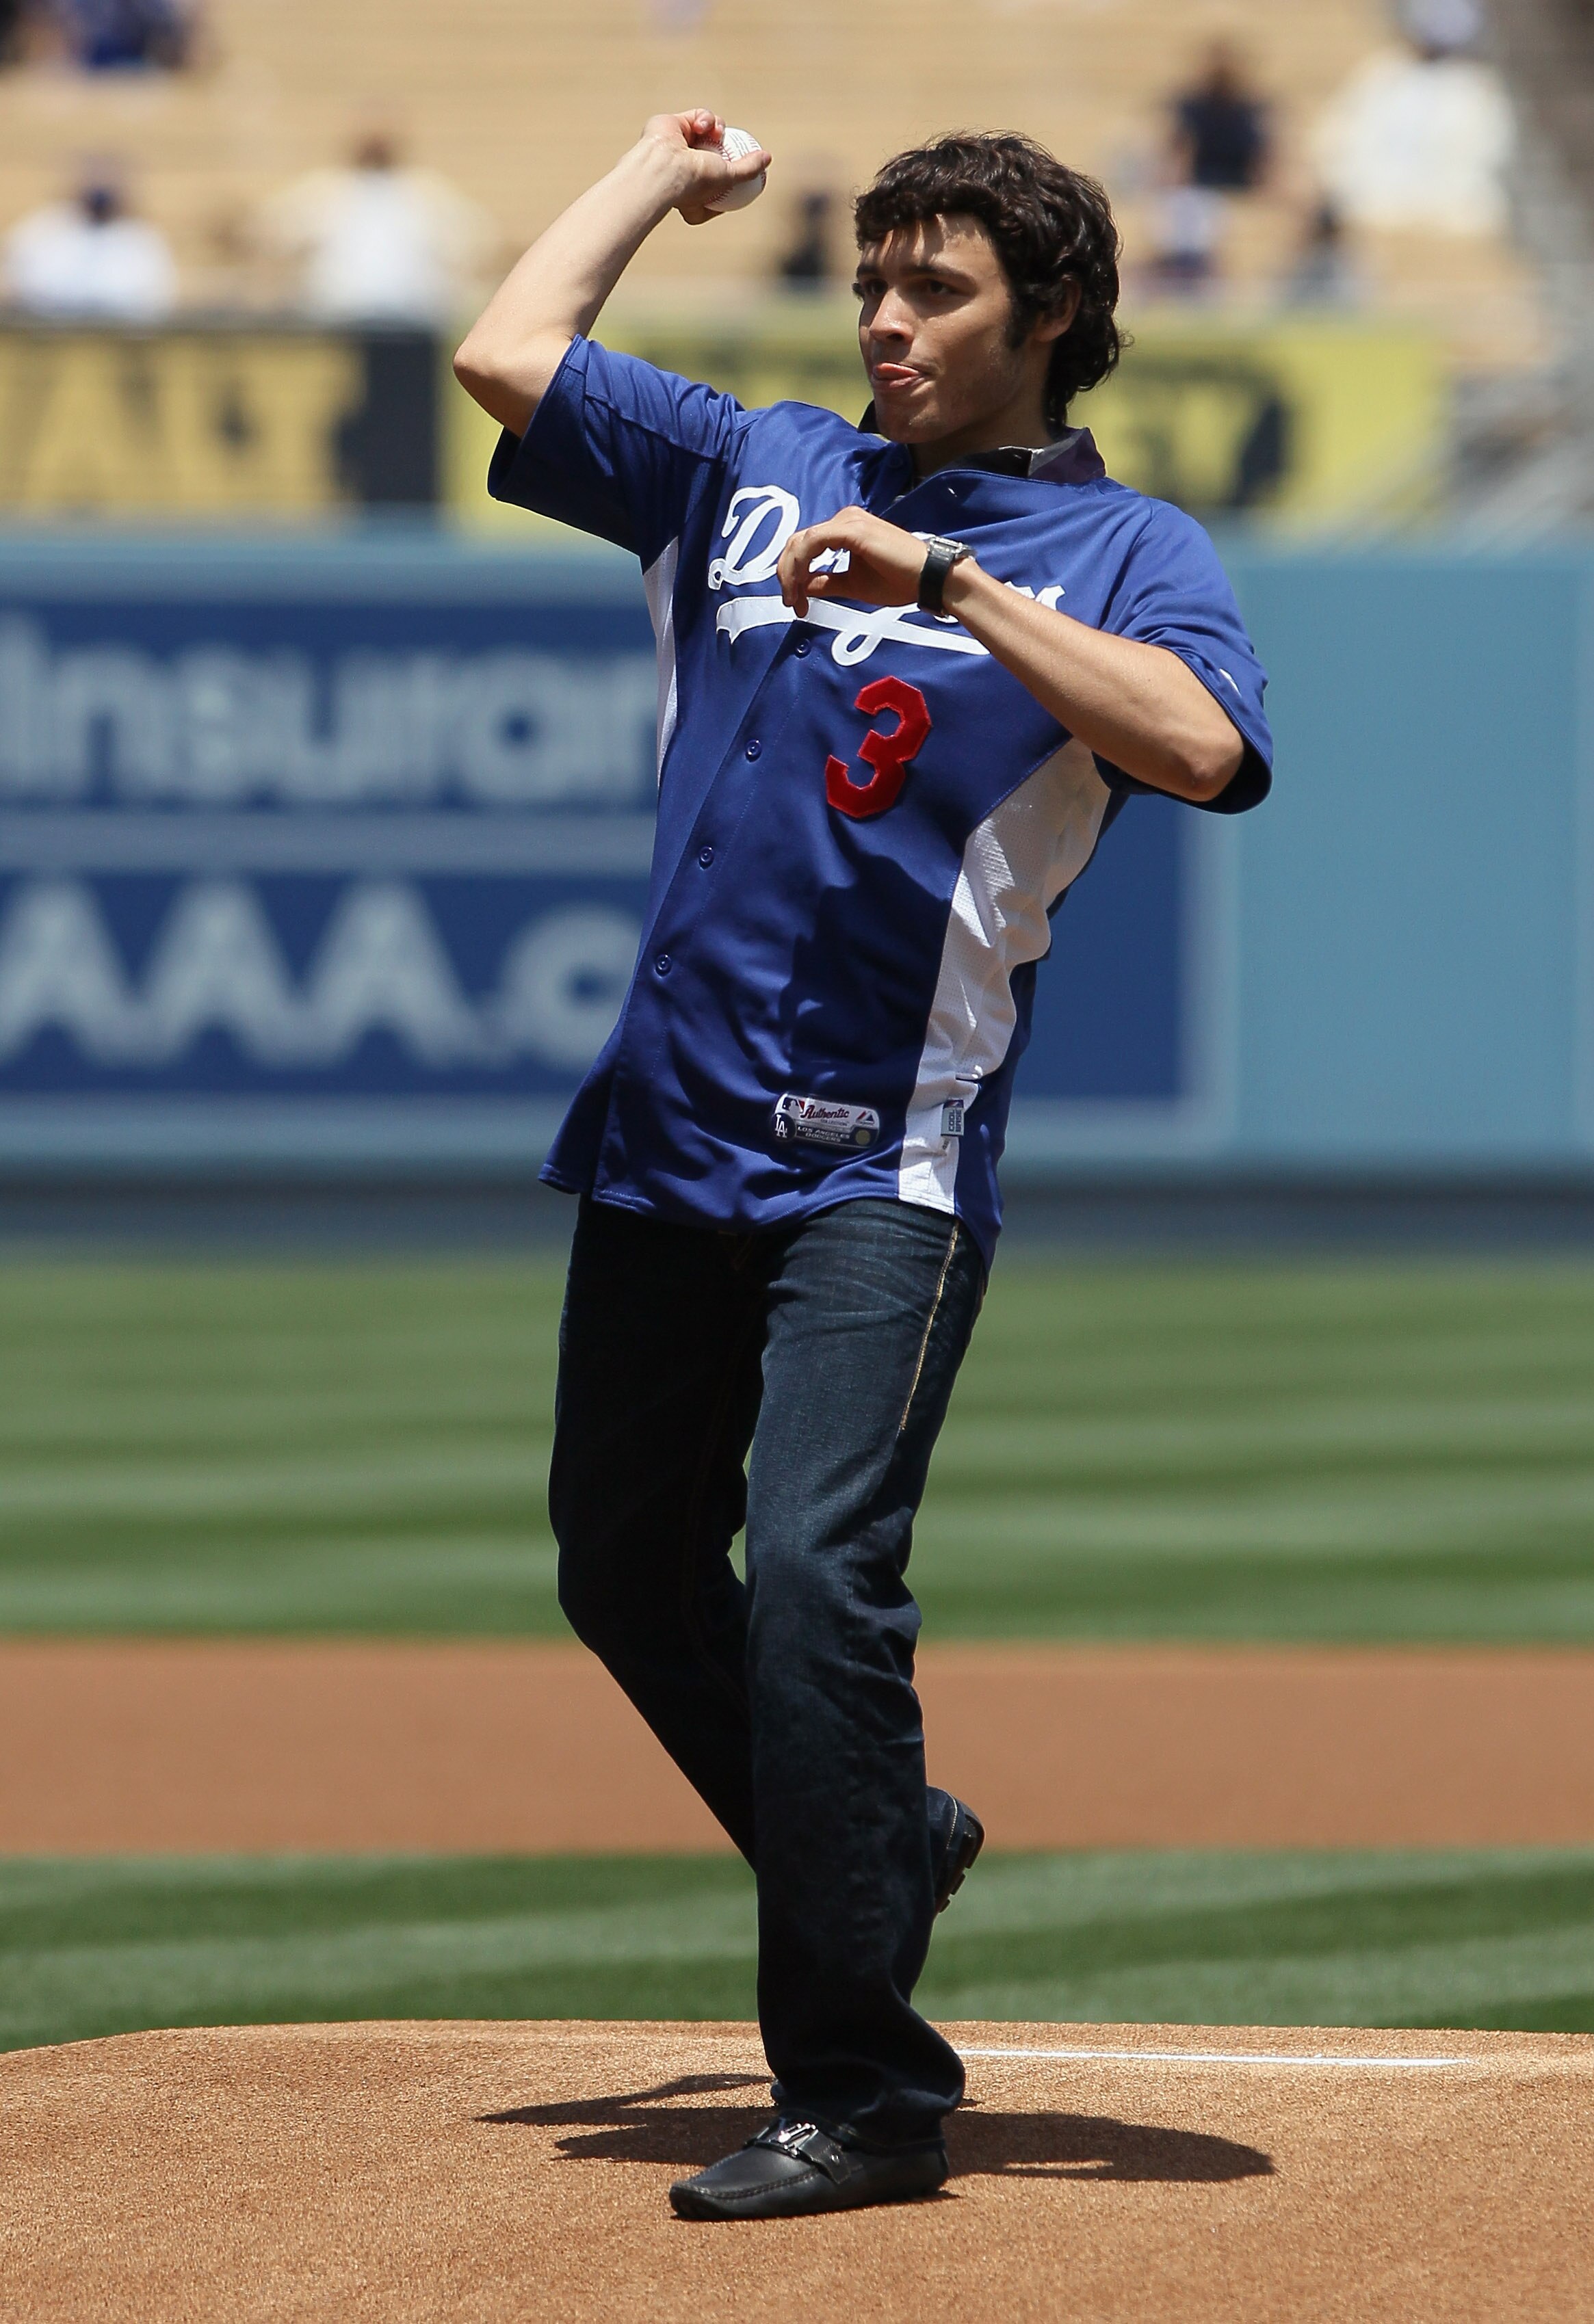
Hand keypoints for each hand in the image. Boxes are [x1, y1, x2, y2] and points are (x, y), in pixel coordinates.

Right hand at [638, 110, 770, 226]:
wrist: (665, 164)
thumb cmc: (694, 180)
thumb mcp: (728, 178)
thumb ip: (748, 169)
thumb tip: (768, 158)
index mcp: (693, 188)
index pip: (717, 179)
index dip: (731, 173)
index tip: (741, 171)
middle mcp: (685, 167)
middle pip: (715, 150)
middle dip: (725, 145)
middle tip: (733, 144)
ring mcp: (680, 145)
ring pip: (709, 130)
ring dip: (717, 127)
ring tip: (715, 133)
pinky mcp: (674, 124)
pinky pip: (698, 116)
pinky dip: (704, 118)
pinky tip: (701, 126)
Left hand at [777, 506, 930, 618]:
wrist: (929, 577)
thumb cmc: (899, 580)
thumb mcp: (852, 585)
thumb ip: (826, 583)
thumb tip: (801, 587)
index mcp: (844, 529)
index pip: (806, 546)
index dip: (793, 574)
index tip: (796, 603)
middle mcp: (844, 519)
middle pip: (798, 541)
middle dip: (787, 574)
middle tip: (791, 603)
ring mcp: (847, 521)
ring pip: (801, 541)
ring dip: (791, 572)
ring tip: (795, 600)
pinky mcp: (852, 529)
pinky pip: (813, 542)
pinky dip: (801, 564)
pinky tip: (802, 585)